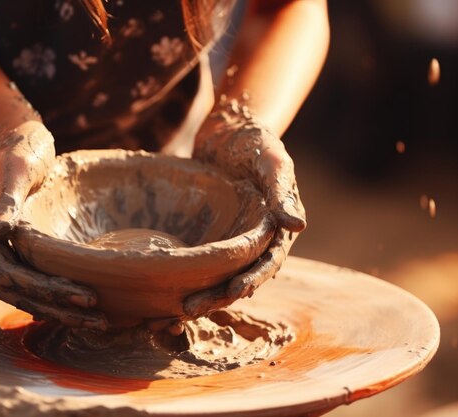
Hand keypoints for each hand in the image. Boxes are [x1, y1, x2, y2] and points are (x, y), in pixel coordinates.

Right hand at [0, 120, 107, 329]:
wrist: (11, 139)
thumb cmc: (18, 147)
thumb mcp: (15, 165)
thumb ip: (7, 198)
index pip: (5, 272)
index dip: (44, 289)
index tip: (84, 296)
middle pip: (10, 291)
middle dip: (54, 307)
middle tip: (97, 319)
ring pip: (15, 293)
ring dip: (53, 309)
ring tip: (93, 320)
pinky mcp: (2, 250)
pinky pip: (21, 282)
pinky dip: (46, 297)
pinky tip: (73, 306)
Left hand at [184, 98, 305, 317]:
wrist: (229, 129)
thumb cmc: (256, 142)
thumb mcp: (272, 161)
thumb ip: (282, 191)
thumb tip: (298, 226)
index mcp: (274, 232)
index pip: (265, 263)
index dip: (252, 278)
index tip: (234, 291)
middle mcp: (252, 243)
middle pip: (236, 277)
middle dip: (216, 295)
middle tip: (188, 309)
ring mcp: (227, 241)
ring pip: (213, 275)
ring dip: (197, 293)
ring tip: (169, 312)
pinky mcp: (204, 236)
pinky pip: (195, 260)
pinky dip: (182, 275)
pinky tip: (159, 290)